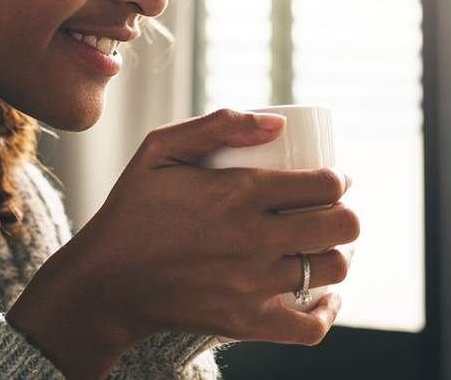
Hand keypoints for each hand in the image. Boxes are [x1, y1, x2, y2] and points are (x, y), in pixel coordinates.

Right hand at [7, 109, 359, 376]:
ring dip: (333, 254)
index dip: (337, 179)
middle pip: (342, 227)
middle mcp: (253, 239)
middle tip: (326, 211)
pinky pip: (309, 327)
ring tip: (317, 246)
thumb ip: (218, 126)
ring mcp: (252, 285)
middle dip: (344, 213)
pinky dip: (325, 311)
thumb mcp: (159, 149)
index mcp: (238, 192)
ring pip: (332, 270)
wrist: (106, 282)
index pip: (324, 185)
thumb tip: (278, 123)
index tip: (329, 180)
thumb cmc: (133, 210)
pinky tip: (322, 296)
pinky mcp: (245, 323)